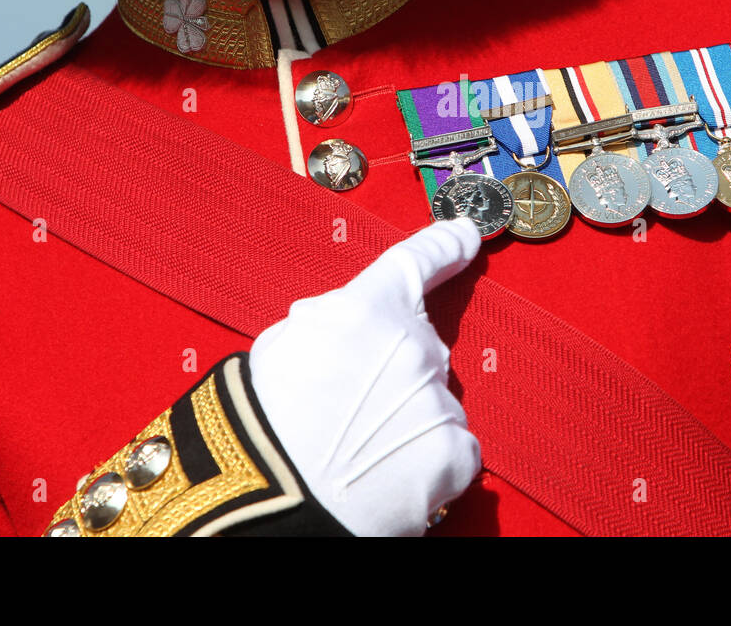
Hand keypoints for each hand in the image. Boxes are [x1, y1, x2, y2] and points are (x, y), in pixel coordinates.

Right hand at [249, 218, 482, 535]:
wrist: (273, 495)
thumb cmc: (263, 425)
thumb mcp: (280, 345)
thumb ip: (329, 322)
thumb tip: (346, 323)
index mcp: (365, 310)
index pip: (415, 263)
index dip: (444, 245)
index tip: (466, 235)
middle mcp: (413, 346)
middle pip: (419, 350)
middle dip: (392, 375)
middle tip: (348, 411)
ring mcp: (439, 399)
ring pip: (432, 402)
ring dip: (405, 421)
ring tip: (359, 452)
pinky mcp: (454, 451)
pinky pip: (452, 448)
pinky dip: (426, 461)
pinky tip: (386, 474)